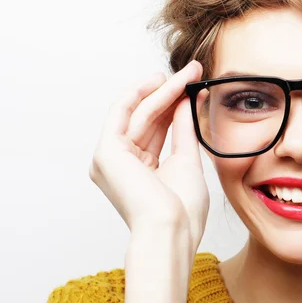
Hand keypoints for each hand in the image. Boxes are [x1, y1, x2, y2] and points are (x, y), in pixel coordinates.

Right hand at [89, 60, 208, 252]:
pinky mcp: (107, 151)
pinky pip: (125, 113)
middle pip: (147, 118)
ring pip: (140, 113)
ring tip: (187, 73)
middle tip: (192, 72)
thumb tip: (186, 100)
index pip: (156, 129)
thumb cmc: (182, 210)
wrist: (172, 230)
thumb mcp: (187, 161)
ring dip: (164, 90)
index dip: (175, 106)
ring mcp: (110, 158)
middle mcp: (121, 163)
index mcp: (139, 171)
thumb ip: (183, 130)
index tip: (194, 87)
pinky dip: (142, 94)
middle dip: (170, 93)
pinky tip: (161, 80)